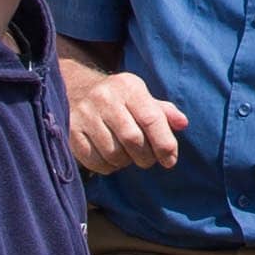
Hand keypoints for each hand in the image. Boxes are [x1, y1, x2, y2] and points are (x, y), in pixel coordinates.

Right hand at [61, 57, 187, 173]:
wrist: (78, 91)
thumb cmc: (120, 100)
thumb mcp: (142, 98)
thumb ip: (163, 112)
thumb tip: (183, 124)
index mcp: (128, 87)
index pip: (151, 119)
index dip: (164, 144)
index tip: (170, 160)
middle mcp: (105, 98)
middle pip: (133, 139)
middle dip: (146, 157)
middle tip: (148, 160)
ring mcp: (85, 114)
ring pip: (113, 153)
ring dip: (125, 162)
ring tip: (128, 156)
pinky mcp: (71, 131)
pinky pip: (94, 160)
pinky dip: (107, 167)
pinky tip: (111, 159)